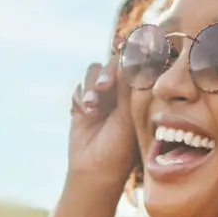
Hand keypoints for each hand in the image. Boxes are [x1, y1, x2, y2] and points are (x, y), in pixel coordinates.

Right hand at [68, 53, 138, 191]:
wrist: (95, 170)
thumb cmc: (120, 148)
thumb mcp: (128, 116)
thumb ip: (127, 86)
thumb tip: (127, 56)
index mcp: (138, 93)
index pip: (134, 64)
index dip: (129, 51)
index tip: (122, 45)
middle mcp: (120, 92)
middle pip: (112, 64)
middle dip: (108, 73)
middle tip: (106, 86)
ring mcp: (101, 97)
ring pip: (94, 72)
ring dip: (91, 85)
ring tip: (92, 106)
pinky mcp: (83, 104)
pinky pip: (80, 87)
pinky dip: (81, 97)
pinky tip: (87, 113)